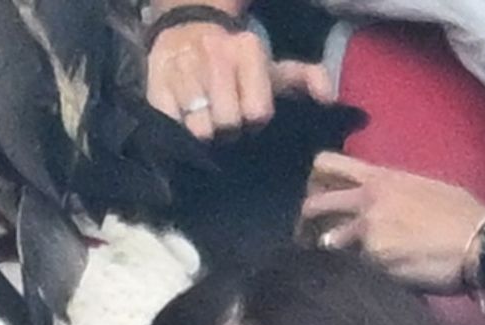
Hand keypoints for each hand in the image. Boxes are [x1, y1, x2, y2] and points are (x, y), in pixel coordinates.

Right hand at [147, 20, 332, 140]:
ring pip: (199, 129)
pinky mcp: (156, 84)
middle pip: (228, 123)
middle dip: (228, 131)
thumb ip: (308, 78)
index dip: (254, 121)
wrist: (187, 30)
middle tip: (226, 123)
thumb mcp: (274, 66)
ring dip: (204, 134)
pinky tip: (184, 120)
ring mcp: (184, 70)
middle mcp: (216, 55)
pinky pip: (171, 125)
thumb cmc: (237, 61)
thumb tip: (327, 98)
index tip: (249, 117)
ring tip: (205, 123)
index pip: (257, 112)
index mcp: (248, 51)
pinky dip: (178, 130)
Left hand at [300, 152, 484, 294]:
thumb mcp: (424, 188)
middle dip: (305, 223)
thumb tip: (379, 203)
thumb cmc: (461, 215)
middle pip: (313, 204)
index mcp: (379, 177)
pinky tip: (370, 278)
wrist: (480, 243)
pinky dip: (357, 274)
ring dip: (329, 254)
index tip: (315, 193)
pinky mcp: (373, 260)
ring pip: (328, 242)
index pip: (327, 164)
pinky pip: (353, 268)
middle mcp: (366, 200)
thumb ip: (393, 192)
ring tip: (338, 265)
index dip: (315, 179)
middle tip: (307, 239)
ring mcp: (366, 231)